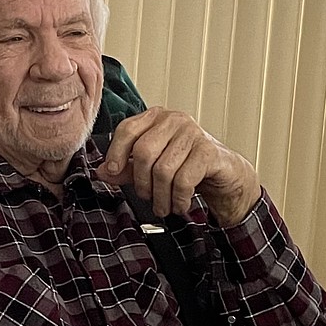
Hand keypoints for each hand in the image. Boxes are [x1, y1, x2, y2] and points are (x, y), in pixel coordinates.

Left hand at [97, 107, 261, 224]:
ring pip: (163, 170)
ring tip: (164, 206)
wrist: (224, 173)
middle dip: (141, 182)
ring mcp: (193, 133)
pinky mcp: (208, 151)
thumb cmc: (186, 166)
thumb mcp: (151, 167)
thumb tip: (101, 172)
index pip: (127, 130)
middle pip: (143, 152)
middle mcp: (174, 120)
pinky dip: (178, 199)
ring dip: (161, 197)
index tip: (111, 172)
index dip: (115, 152)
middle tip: (147, 197)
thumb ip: (125, 168)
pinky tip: (180, 205)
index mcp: (156, 118)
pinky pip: (183, 180)